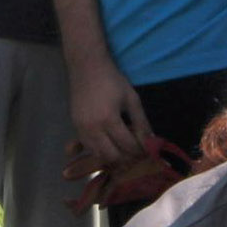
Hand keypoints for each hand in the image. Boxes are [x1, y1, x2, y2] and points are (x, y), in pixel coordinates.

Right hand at [65, 55, 152, 171]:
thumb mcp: (132, 99)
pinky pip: (88, 148)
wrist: (86, 67)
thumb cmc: (112, 80)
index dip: (140, 151)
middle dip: (127, 159)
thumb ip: (141, 122)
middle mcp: (93, 129)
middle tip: (137, 154)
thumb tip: (151, 141)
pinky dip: (100, 152)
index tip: (148, 150)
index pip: (128, 145)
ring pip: (98, 155)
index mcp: (109, 120)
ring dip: (113, 158)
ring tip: (125, 153)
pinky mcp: (75, 128)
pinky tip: (110, 147)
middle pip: (112, 156)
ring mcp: (81, 129)